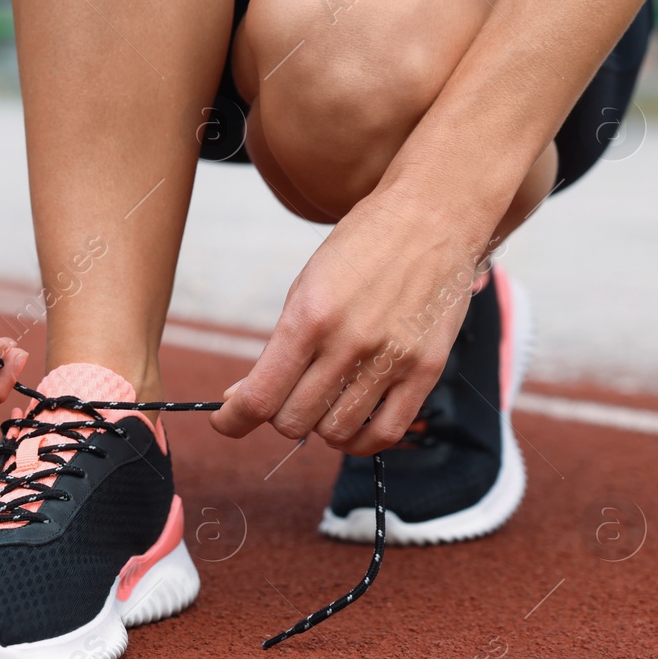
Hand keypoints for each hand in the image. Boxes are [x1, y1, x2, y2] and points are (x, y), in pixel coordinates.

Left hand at [211, 188, 489, 453]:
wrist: (432, 217)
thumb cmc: (361, 248)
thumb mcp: (305, 286)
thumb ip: (278, 346)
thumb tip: (241, 398)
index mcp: (308, 318)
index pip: (260, 397)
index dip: (233, 420)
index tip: (225, 422)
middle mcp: (348, 343)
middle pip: (293, 421)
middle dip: (278, 415)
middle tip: (286, 396)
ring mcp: (390, 360)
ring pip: (335, 433)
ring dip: (318, 426)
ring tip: (322, 402)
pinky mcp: (426, 370)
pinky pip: (384, 433)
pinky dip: (358, 440)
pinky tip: (350, 426)